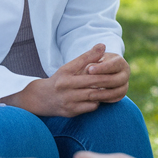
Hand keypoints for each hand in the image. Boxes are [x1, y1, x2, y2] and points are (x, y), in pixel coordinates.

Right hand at [0, 44, 126, 116]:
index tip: (109, 60)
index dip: (99, 62)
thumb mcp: (70, 67)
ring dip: (103, 91)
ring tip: (111, 87)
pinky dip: (97, 102)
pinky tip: (101, 98)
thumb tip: (103, 46)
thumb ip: (87, 57)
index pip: (84, 63)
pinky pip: (90, 106)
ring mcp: (67, 100)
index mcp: (65, 72)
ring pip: (92, 94)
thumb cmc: (61, 80)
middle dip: (105, 78)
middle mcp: (64, 86)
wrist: (42, 99)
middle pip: (91, 81)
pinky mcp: (70, 112)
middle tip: (116, 76)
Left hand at [84, 52, 129, 103]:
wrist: (100, 72)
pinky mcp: (121, 94)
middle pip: (116, 79)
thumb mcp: (93, 59)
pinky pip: (115, 98)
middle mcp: (125, 73)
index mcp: (120, 62)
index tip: (89, 70)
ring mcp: (125, 84)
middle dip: (101, 82)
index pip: (113, 65)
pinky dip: (105, 99)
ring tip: (89, 94)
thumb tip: (89, 69)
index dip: (102, 68)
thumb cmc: (95, 63)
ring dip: (103, 94)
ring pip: (117, 91)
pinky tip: (94, 99)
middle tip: (87, 83)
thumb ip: (92, 62)